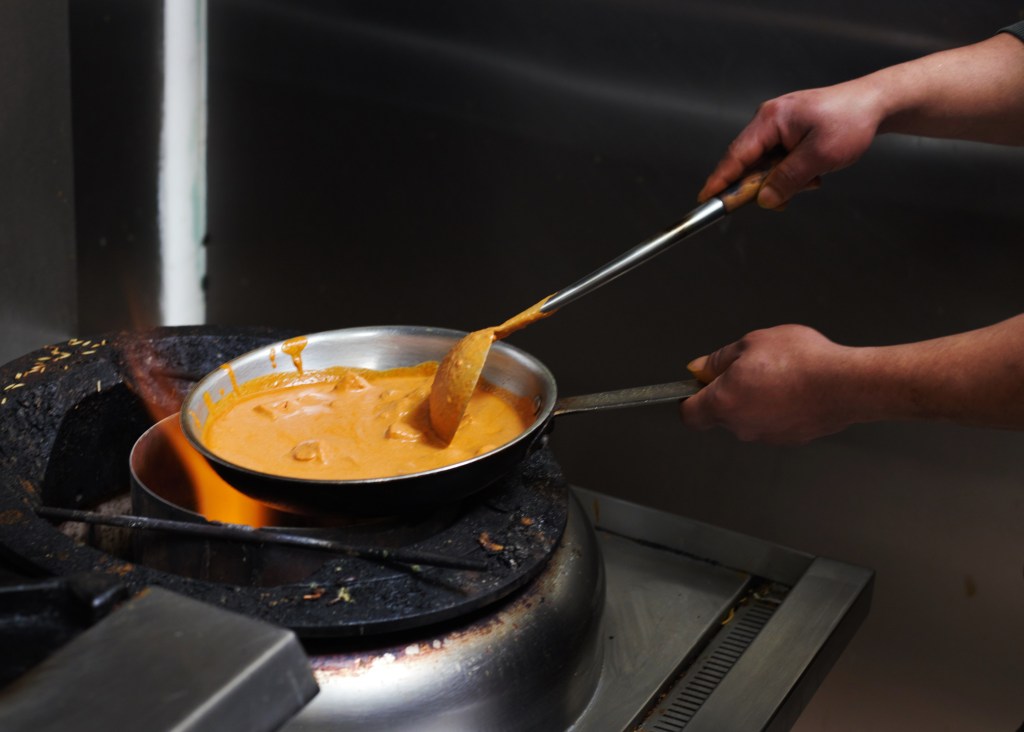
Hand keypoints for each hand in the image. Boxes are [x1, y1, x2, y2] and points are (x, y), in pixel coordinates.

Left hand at [680, 325, 864, 443]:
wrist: (846, 384)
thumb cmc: (801, 361)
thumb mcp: (750, 343)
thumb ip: (718, 359)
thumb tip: (700, 369)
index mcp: (723, 403)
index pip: (689, 415)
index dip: (689, 399)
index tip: (697, 385)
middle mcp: (741, 426)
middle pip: (720, 414)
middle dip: (727, 392)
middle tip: (747, 367)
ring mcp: (766, 436)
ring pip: (748, 417)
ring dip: (754, 399)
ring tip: (777, 374)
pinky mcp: (790, 439)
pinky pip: (773, 421)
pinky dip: (777, 407)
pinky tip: (794, 388)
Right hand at [698, 79, 882, 208]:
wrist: (876, 103)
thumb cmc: (851, 121)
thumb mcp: (820, 156)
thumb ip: (788, 179)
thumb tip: (763, 199)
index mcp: (770, 120)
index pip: (736, 155)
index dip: (719, 180)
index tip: (705, 198)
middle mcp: (769, 120)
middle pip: (748, 162)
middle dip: (761, 185)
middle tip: (779, 200)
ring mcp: (779, 125)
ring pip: (765, 164)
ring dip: (784, 178)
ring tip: (812, 178)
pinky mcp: (789, 132)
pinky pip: (779, 159)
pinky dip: (791, 171)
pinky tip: (812, 171)